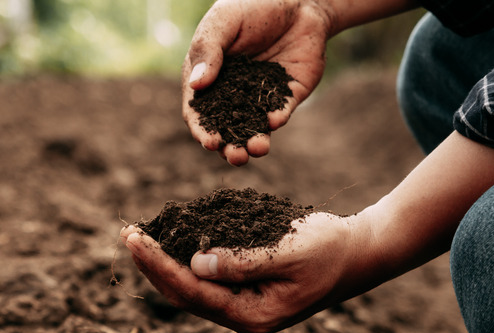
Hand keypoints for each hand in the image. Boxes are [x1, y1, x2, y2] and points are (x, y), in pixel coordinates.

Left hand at [120, 212, 382, 332]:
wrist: (359, 253)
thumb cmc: (329, 249)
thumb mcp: (288, 252)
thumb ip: (242, 262)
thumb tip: (195, 264)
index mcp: (254, 315)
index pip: (193, 292)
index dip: (159, 265)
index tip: (135, 239)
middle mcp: (245, 317)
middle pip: (185, 295)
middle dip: (153, 265)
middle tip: (127, 234)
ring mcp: (246, 306)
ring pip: (192, 289)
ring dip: (164, 264)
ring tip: (139, 238)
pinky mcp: (248, 291)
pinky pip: (208, 280)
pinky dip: (185, 261)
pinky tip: (170, 243)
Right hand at [182, 0, 332, 165]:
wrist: (297, 0)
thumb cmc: (251, 5)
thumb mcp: (223, 22)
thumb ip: (208, 51)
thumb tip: (196, 86)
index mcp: (208, 79)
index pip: (199, 112)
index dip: (202, 130)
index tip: (209, 142)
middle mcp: (232, 94)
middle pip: (226, 129)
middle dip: (230, 147)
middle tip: (236, 156)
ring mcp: (259, 97)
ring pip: (253, 129)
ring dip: (254, 143)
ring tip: (257, 149)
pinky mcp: (286, 96)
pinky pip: (280, 112)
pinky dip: (276, 119)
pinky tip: (274, 121)